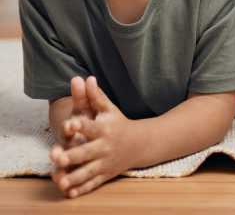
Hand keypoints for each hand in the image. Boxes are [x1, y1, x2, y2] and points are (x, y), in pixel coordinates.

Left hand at [50, 77, 137, 197]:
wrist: (140, 143)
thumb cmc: (118, 123)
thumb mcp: (109, 109)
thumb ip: (95, 96)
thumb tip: (87, 77)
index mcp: (104, 129)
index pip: (90, 126)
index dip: (79, 125)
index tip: (69, 124)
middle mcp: (104, 146)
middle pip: (86, 152)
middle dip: (72, 156)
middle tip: (58, 157)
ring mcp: (104, 162)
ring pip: (87, 172)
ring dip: (75, 177)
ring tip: (62, 182)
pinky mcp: (105, 175)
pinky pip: (92, 184)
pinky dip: (82, 189)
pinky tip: (70, 193)